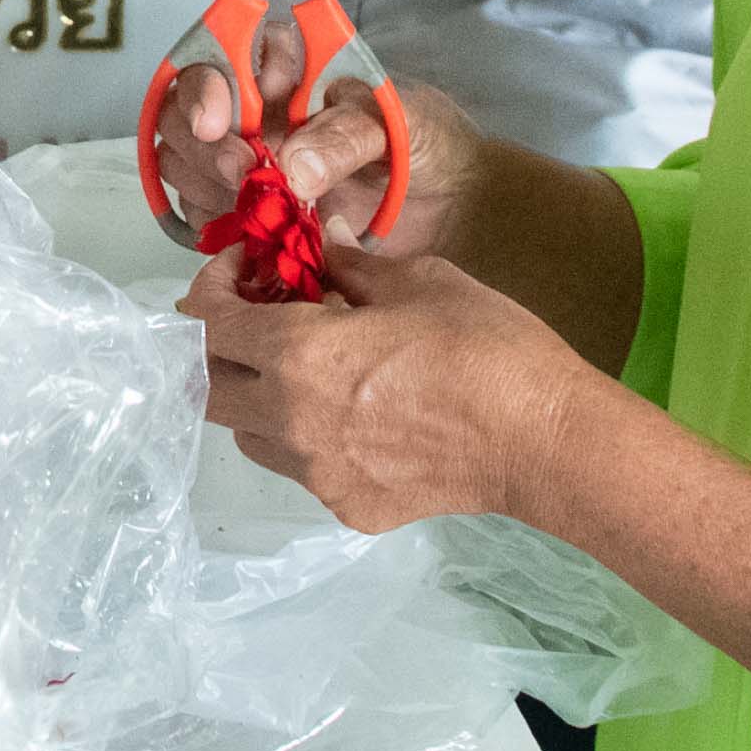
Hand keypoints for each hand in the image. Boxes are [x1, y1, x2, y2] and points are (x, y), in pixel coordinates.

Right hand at [153, 46, 472, 262]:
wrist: (452, 207)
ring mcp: (245, 162)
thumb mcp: (400, 123)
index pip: (217, 55)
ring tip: (257, 202)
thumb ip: (346, 136)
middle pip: (183, 112)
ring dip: (206, 183)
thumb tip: (291, 166)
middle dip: (202, 143)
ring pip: (182, 163)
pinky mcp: (248, 210)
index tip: (219, 119)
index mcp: (286, 68)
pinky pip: (203, 214)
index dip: (205, 84)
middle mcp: (253, 110)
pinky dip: (217, 223)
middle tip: (245, 170)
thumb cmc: (428, 143)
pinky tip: (256, 229)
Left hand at [180, 242, 588, 534]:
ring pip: (248, 434)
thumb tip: (317, 243)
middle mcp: (290, 421)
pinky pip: (302, 468)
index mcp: (298, 355)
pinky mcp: (347, 507)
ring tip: (309, 368)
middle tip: (258, 317)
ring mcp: (316, 473)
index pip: (206, 324)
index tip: (243, 269)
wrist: (545, 440)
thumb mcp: (417, 281)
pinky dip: (310, 437)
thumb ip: (349, 265)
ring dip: (259, 395)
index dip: (212, 288)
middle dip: (218, 347)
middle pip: (207, 388)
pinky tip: (359, 413)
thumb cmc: (486, 347)